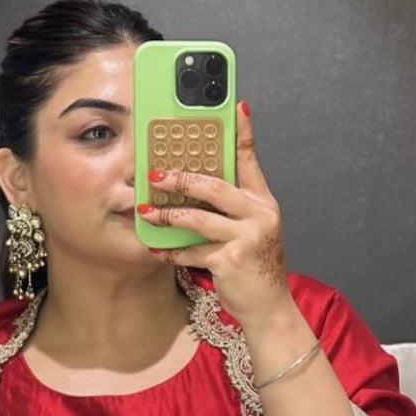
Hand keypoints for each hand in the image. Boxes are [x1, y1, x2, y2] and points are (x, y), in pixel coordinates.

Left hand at [138, 99, 293, 329]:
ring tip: (146, 212)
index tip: (234, 106)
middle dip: (181, 179)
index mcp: (264, 203)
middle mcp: (259, 216)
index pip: (251, 160)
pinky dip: (172, 251)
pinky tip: (157, 249)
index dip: (243, 132)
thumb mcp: (254, 232)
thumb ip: (235, 207)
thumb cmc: (256, 269)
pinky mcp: (230, 261)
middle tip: (155, 175)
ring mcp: (246, 238)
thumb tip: (203, 186)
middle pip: (215, 186)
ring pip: (199, 218)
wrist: (269, 309)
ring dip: (168, 215)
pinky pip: (192, 250)